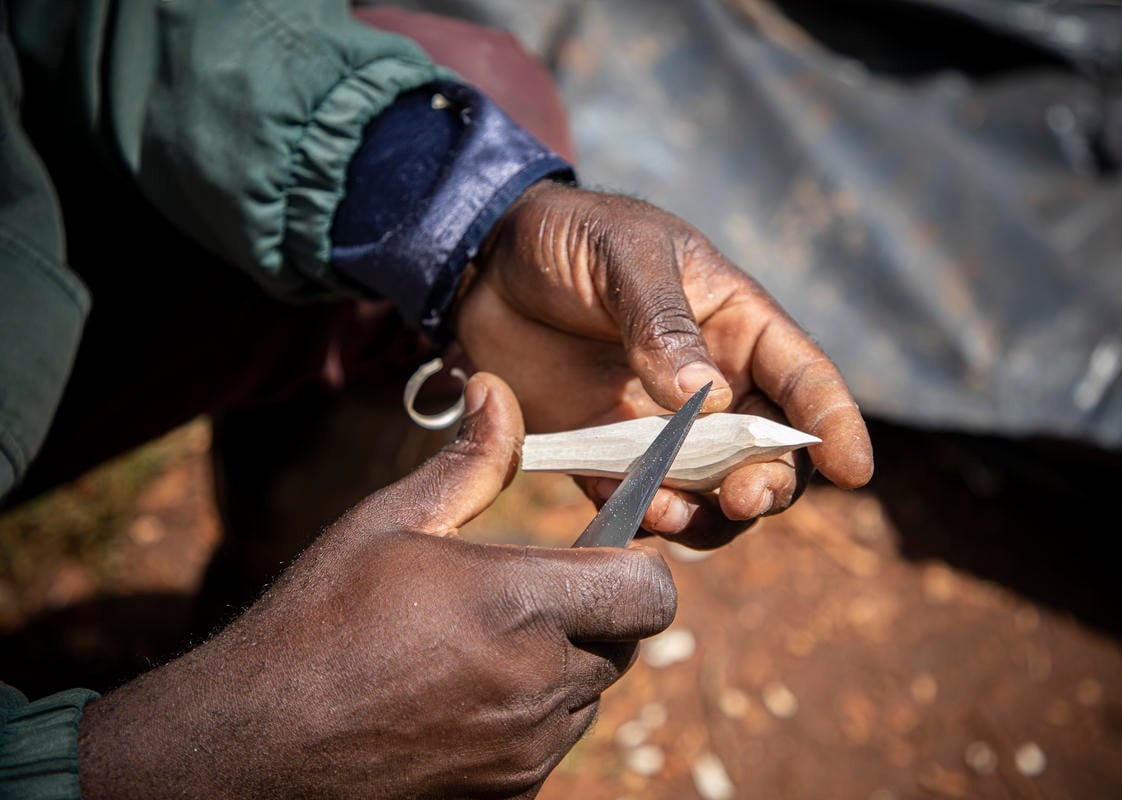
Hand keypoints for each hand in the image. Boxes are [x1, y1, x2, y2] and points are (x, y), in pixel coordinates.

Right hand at [78, 373, 676, 799]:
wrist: (254, 741)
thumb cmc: (319, 618)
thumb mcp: (388, 522)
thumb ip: (468, 462)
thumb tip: (497, 389)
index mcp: (518, 603)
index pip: (648, 589)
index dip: (635, 566)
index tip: (599, 553)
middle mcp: (537, 681)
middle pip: (627, 640)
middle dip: (597, 611)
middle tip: (532, 595)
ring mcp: (526, 747)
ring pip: (591, 692)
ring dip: (564, 665)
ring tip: (486, 646)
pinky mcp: (510, 792)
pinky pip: (555, 741)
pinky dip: (534, 716)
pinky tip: (467, 695)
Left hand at [455, 180, 873, 548]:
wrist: (484, 262)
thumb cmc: (569, 237)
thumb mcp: (622, 255)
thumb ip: (661, 321)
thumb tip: (707, 399)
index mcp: (736, 326)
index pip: (805, 381)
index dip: (835, 426)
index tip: (856, 471)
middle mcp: (711, 387)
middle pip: (767, 455)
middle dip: (769, 484)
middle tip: (743, 496)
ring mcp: (658, 427)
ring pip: (709, 493)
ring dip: (707, 516)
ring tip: (675, 514)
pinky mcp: (605, 454)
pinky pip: (638, 499)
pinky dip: (644, 515)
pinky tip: (633, 509)